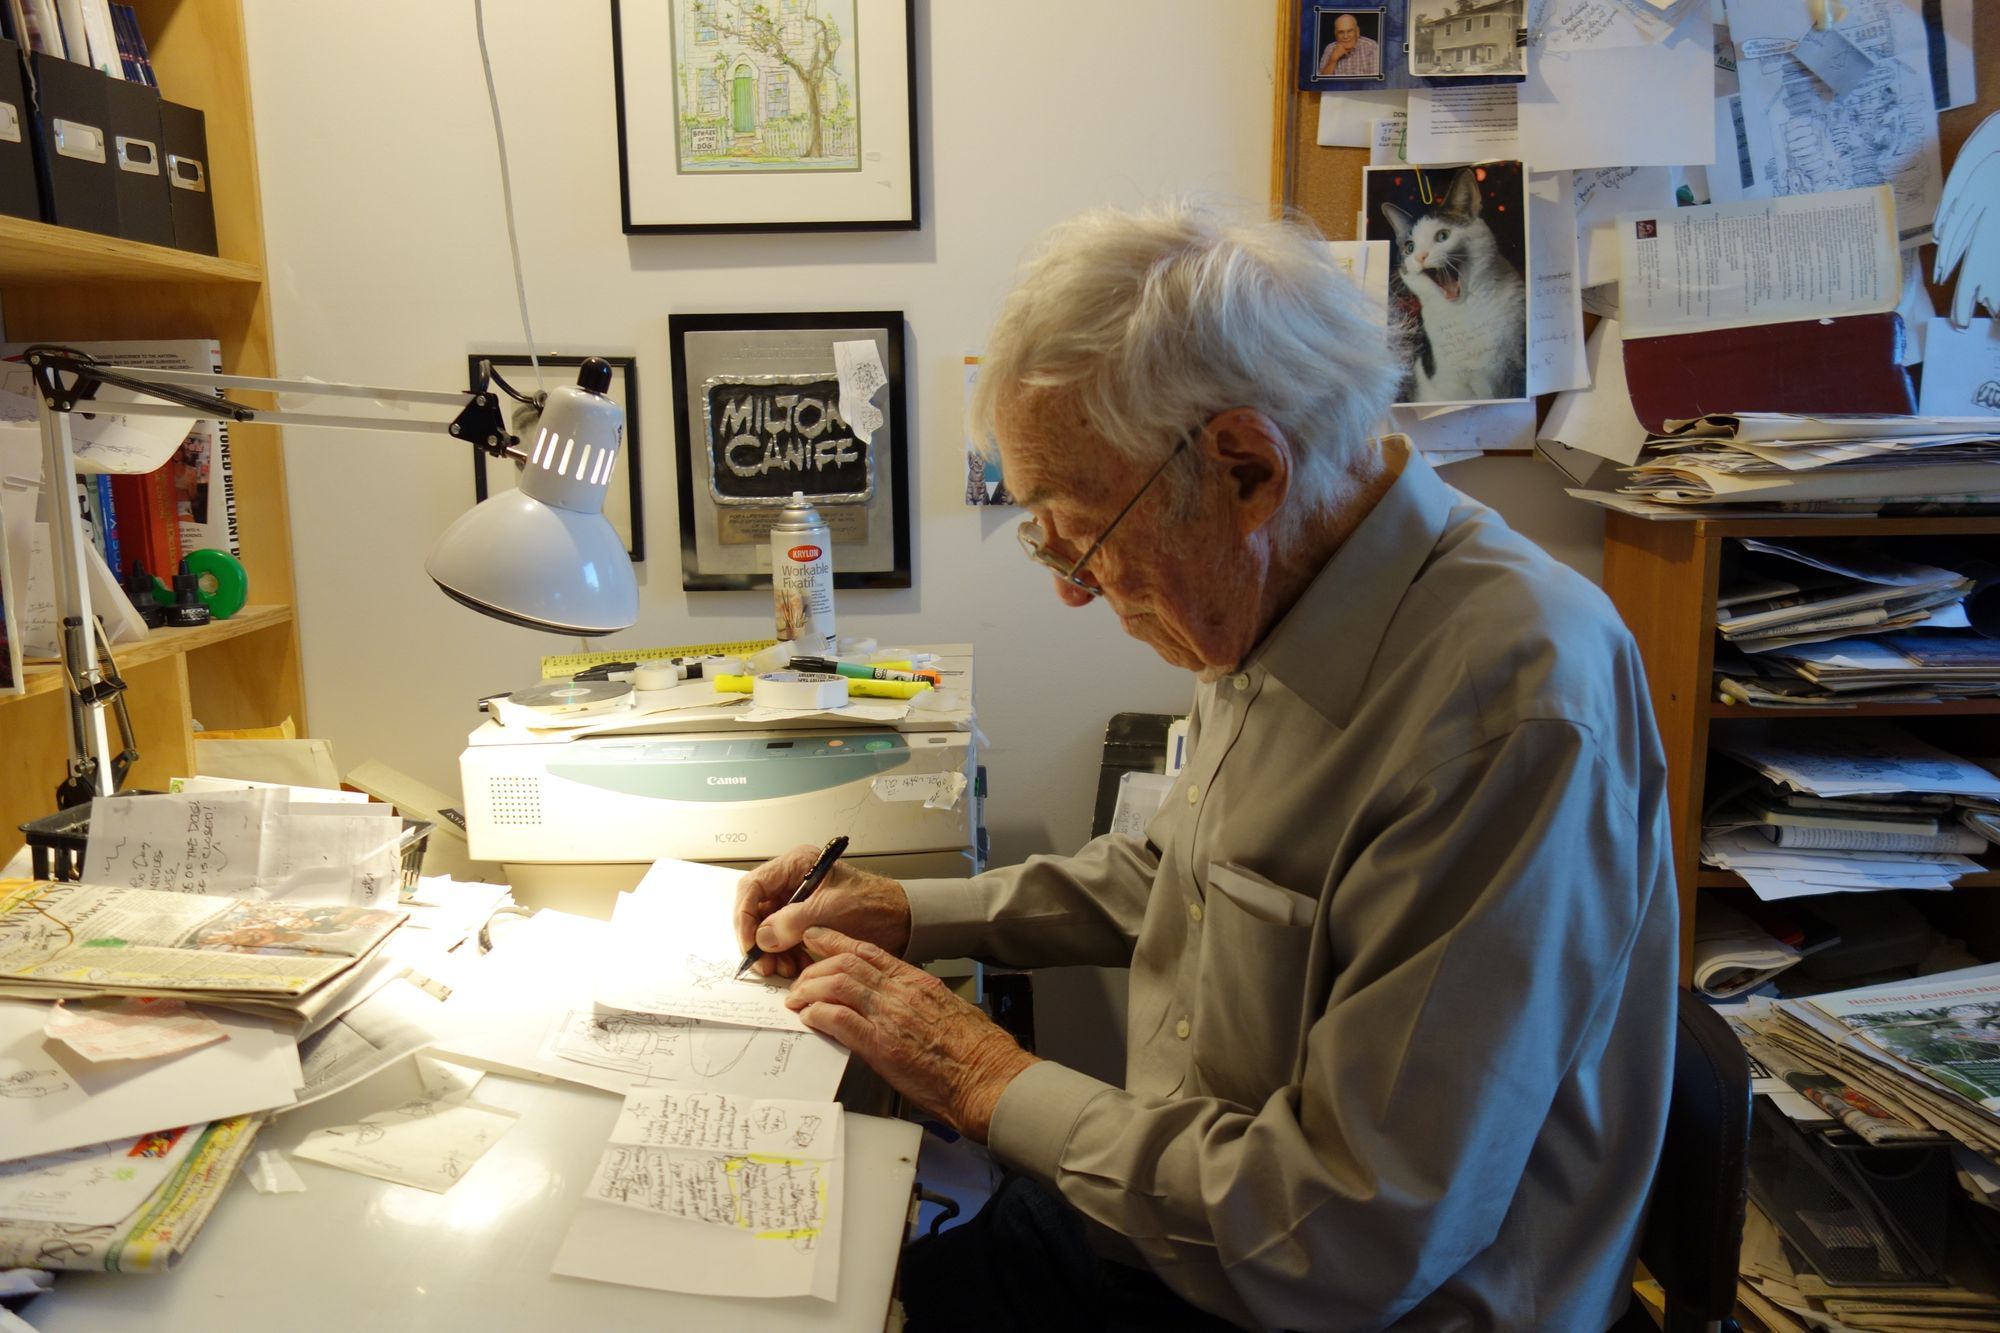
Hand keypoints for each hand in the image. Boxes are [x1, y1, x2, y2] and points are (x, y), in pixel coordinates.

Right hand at [734, 845, 912, 978]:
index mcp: (796, 865)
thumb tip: (762, 937)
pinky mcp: (804, 923)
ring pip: (767, 930)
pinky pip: (783, 941)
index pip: (753, 886)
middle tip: (765, 965)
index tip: (749, 943)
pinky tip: (796, 967)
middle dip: (758, 941)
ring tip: (785, 970)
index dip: (744, 916)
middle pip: (756, 911)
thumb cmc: (875, 903)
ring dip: (772, 953)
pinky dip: (786, 956)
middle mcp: (792, 882)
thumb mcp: (832, 910)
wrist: (903, 920)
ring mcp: (797, 903)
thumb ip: (794, 921)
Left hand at [786, 927, 1037, 1141]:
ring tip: (797, 1001)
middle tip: (799, 981)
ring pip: (837, 984)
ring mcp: (889, 1016)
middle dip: (815, 969)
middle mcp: (901, 992)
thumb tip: (895, 1008)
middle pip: (846, 964)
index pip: (869, 952)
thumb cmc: (975, 1050)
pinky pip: (839, 1019)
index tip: (816, 937)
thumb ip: (917, 1004)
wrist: (986, 1075)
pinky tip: (809, 1019)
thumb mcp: (946, 1011)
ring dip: (810, 991)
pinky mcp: (881, 1045)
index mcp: (917, 982)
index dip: (837, 941)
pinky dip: (818, 1015)